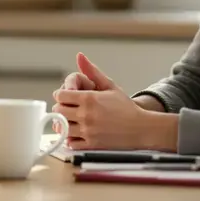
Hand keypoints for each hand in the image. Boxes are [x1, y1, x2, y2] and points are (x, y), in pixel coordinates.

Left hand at [52, 54, 177, 150]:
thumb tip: (80, 56)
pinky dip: (70, 138)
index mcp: (89, 99)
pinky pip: (70, 142)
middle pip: (58, 111)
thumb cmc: (126, 107)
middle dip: (61, 108)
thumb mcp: (110, 86)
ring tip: (71, 121)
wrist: (141, 128)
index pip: (61, 95)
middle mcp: (86, 115)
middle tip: (67, 108)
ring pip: (62, 127)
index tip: (66, 96)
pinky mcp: (91, 144)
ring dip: (64, 124)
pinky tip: (76, 132)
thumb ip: (92, 71)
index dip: (62, 95)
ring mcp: (88, 131)